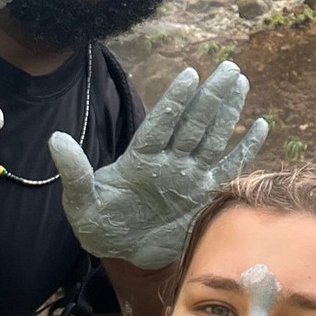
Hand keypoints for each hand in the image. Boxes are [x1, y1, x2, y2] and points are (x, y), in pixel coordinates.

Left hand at [49, 60, 268, 268]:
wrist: (120, 248)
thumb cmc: (98, 221)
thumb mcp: (80, 199)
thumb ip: (74, 170)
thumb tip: (55, 138)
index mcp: (140, 158)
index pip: (161, 124)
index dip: (175, 101)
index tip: (189, 74)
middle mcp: (168, 161)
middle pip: (193, 123)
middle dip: (210, 95)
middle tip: (228, 66)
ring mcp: (188, 175)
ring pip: (212, 137)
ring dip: (227, 110)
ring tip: (239, 80)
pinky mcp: (203, 194)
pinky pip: (229, 168)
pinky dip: (245, 149)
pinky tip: (260, 126)